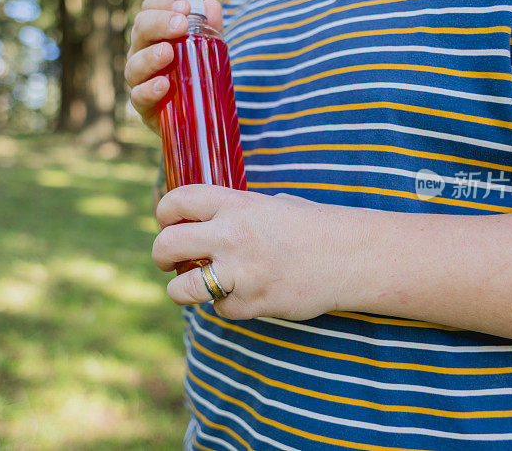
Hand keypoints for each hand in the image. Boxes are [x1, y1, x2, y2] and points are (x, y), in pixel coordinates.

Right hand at [125, 0, 223, 134]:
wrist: (199, 115)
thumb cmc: (197, 75)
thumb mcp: (208, 50)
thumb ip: (210, 30)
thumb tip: (212, 6)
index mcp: (154, 34)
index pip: (150, 9)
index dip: (163, 3)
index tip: (185, 7)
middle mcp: (141, 53)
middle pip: (140, 30)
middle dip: (158, 23)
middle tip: (181, 25)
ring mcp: (140, 80)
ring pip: (134, 64)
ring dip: (149, 57)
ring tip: (168, 53)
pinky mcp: (144, 106)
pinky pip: (138, 96)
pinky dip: (148, 90)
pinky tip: (163, 84)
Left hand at [152, 185, 351, 320]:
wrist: (352, 257)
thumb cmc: (313, 228)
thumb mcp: (273, 205)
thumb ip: (236, 211)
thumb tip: (202, 221)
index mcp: (237, 205)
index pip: (178, 201)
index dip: (164, 213)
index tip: (166, 222)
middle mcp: (232, 236)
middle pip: (167, 245)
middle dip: (159, 255)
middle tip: (166, 261)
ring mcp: (241, 272)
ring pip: (182, 288)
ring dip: (180, 290)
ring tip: (189, 288)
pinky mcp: (253, 303)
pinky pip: (220, 309)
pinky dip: (227, 306)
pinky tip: (243, 296)